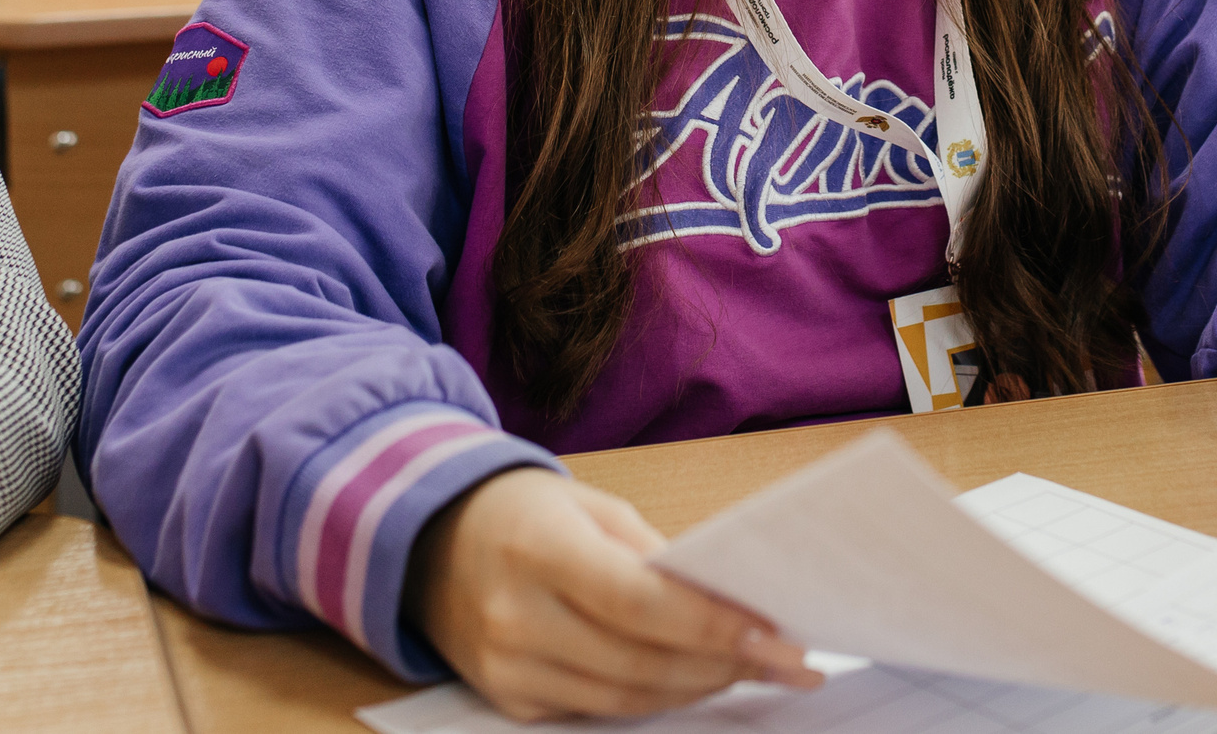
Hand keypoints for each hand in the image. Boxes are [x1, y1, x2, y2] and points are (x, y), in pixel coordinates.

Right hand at [409, 468, 821, 719]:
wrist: (429, 542)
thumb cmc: (523, 513)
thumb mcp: (590, 506)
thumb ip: (654, 554)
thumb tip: (729, 602)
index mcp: (540, 549)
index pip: (639, 603)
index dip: (712, 626)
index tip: (775, 636)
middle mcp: (516, 617)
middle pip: (641, 662)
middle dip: (724, 664)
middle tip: (787, 660)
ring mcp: (508, 667)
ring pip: (626, 699)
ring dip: (698, 687)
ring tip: (753, 668)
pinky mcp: (508, 700)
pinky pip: (596, 711)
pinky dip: (652, 698)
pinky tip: (694, 679)